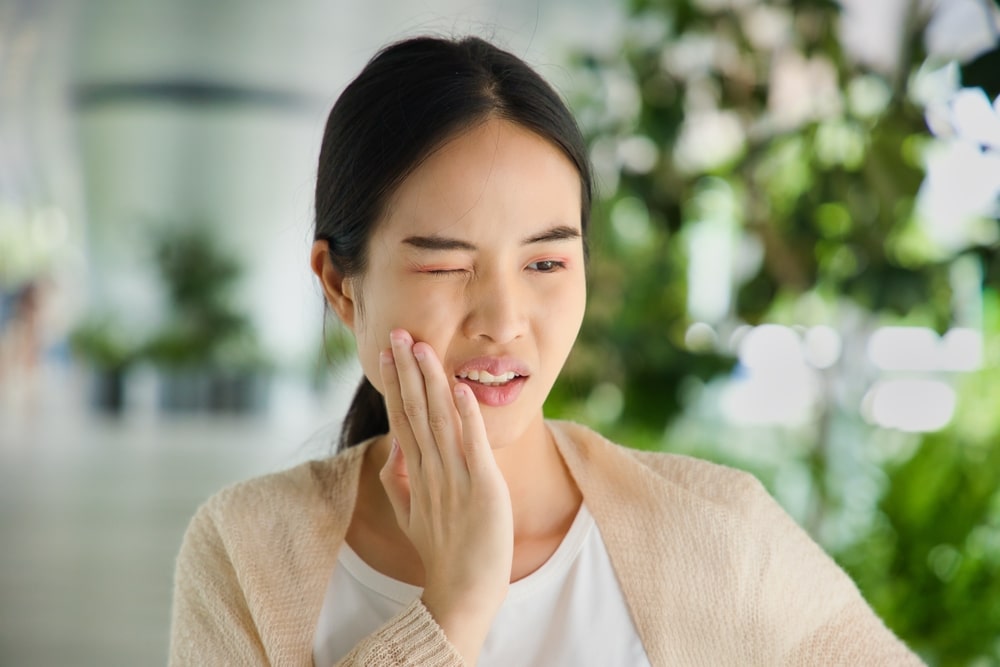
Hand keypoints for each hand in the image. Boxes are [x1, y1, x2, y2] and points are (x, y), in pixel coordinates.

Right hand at [378, 328, 512, 663]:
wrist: (462, 592)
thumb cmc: (442, 553)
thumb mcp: (410, 515)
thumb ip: (397, 481)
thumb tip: (393, 448)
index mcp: (414, 475)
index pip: (402, 419)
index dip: (396, 384)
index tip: (388, 352)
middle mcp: (429, 471)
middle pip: (414, 412)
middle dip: (406, 371)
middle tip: (398, 334)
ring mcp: (454, 479)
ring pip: (438, 421)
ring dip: (431, 383)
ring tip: (422, 348)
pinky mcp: (481, 488)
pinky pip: (470, 446)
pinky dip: (466, 416)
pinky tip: (461, 389)